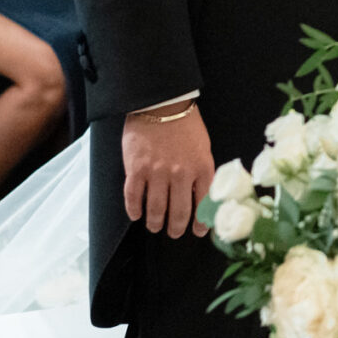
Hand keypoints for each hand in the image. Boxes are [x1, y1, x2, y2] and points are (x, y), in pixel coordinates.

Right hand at [122, 102, 213, 237]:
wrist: (161, 104)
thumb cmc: (185, 125)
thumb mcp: (204, 148)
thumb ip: (203, 172)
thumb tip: (203, 196)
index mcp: (201, 167)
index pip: (204, 204)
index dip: (201, 223)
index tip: (198, 231)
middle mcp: (181, 173)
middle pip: (178, 212)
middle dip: (176, 228)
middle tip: (173, 233)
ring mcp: (157, 172)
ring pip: (155, 209)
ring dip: (155, 222)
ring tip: (155, 226)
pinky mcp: (136, 169)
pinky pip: (133, 197)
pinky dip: (134, 209)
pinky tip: (136, 214)